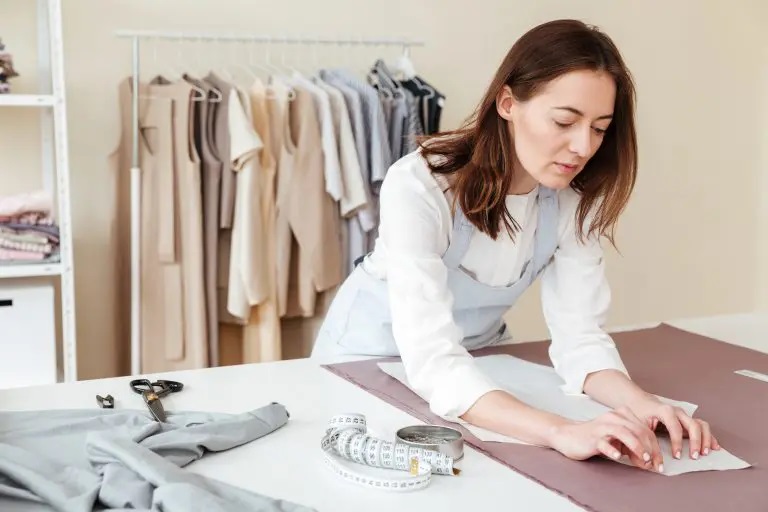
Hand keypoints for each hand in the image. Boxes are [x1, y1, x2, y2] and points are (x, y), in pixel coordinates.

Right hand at [549, 406, 663, 471]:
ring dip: (637, 448)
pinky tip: (619, 457)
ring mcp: (602, 427)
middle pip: (639, 431)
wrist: (569, 436)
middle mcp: (613, 418)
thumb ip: (633, 448)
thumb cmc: (596, 439)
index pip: (646, 430)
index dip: (655, 447)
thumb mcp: (618, 442)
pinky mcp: (592, 437)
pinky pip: (604, 443)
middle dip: (650, 449)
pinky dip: (613, 450)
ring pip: (624, 433)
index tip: (659, 463)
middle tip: (654, 465)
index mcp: (622, 415)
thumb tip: (649, 462)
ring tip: (644, 461)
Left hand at [626, 394, 720, 459]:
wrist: (638, 400)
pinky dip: (709, 436)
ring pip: (701, 425)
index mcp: (665, 411)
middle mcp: (677, 411)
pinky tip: (714, 446)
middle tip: (694, 456)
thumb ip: (646, 437)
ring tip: (705, 453)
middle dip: (696, 442)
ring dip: (706, 439)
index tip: (677, 456)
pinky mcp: (687, 420)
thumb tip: (651, 455)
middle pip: (693, 425)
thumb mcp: (638, 423)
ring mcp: (684, 415)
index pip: (675, 428)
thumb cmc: (638, 412)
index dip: (677, 443)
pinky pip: (702, 426)